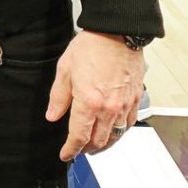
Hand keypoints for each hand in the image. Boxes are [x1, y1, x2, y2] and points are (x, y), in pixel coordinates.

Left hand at [46, 30, 142, 160]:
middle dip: (87, 149)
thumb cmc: (91, 47)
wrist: (117, 33)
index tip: (65, 154)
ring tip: (95, 146)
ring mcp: (124, 105)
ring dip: (104, 145)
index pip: (79, 136)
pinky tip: (114, 131)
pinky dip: (120, 132)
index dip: (71, 149)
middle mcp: (109, 108)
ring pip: (115, 136)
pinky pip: (129, 124)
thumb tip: (52, 115)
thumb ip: (58, 96)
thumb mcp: (65, 69)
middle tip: (78, 150)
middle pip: (98, 140)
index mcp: (88, 102)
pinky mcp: (136, 99)